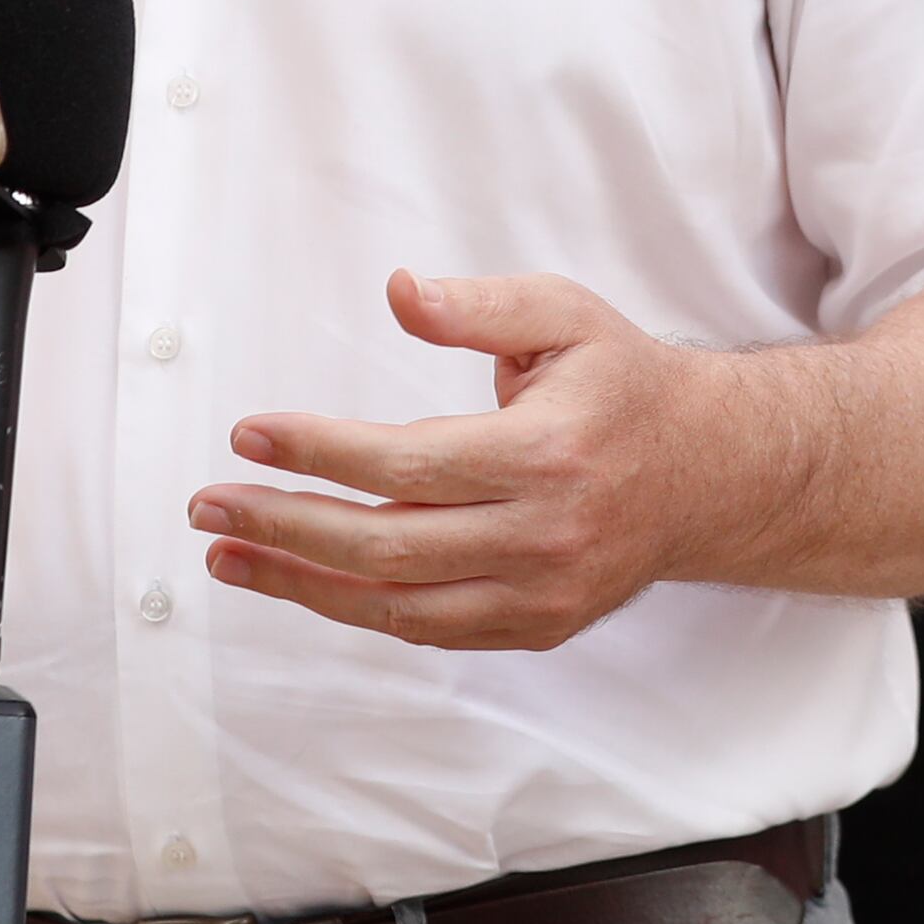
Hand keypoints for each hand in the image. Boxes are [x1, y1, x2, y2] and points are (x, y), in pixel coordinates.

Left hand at [205, 271, 810, 649]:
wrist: (711, 472)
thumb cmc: (625, 385)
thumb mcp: (567, 315)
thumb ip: (479, 306)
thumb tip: (399, 294)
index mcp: (548, 452)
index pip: (407, 465)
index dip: (319, 452)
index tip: (250, 434)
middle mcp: (545, 534)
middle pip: (387, 546)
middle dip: (284, 528)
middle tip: (211, 508)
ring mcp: (543, 592)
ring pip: (399, 605)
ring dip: (302, 583)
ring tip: (231, 557)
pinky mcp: (538, 625)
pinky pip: (430, 629)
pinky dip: (358, 608)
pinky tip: (303, 581)